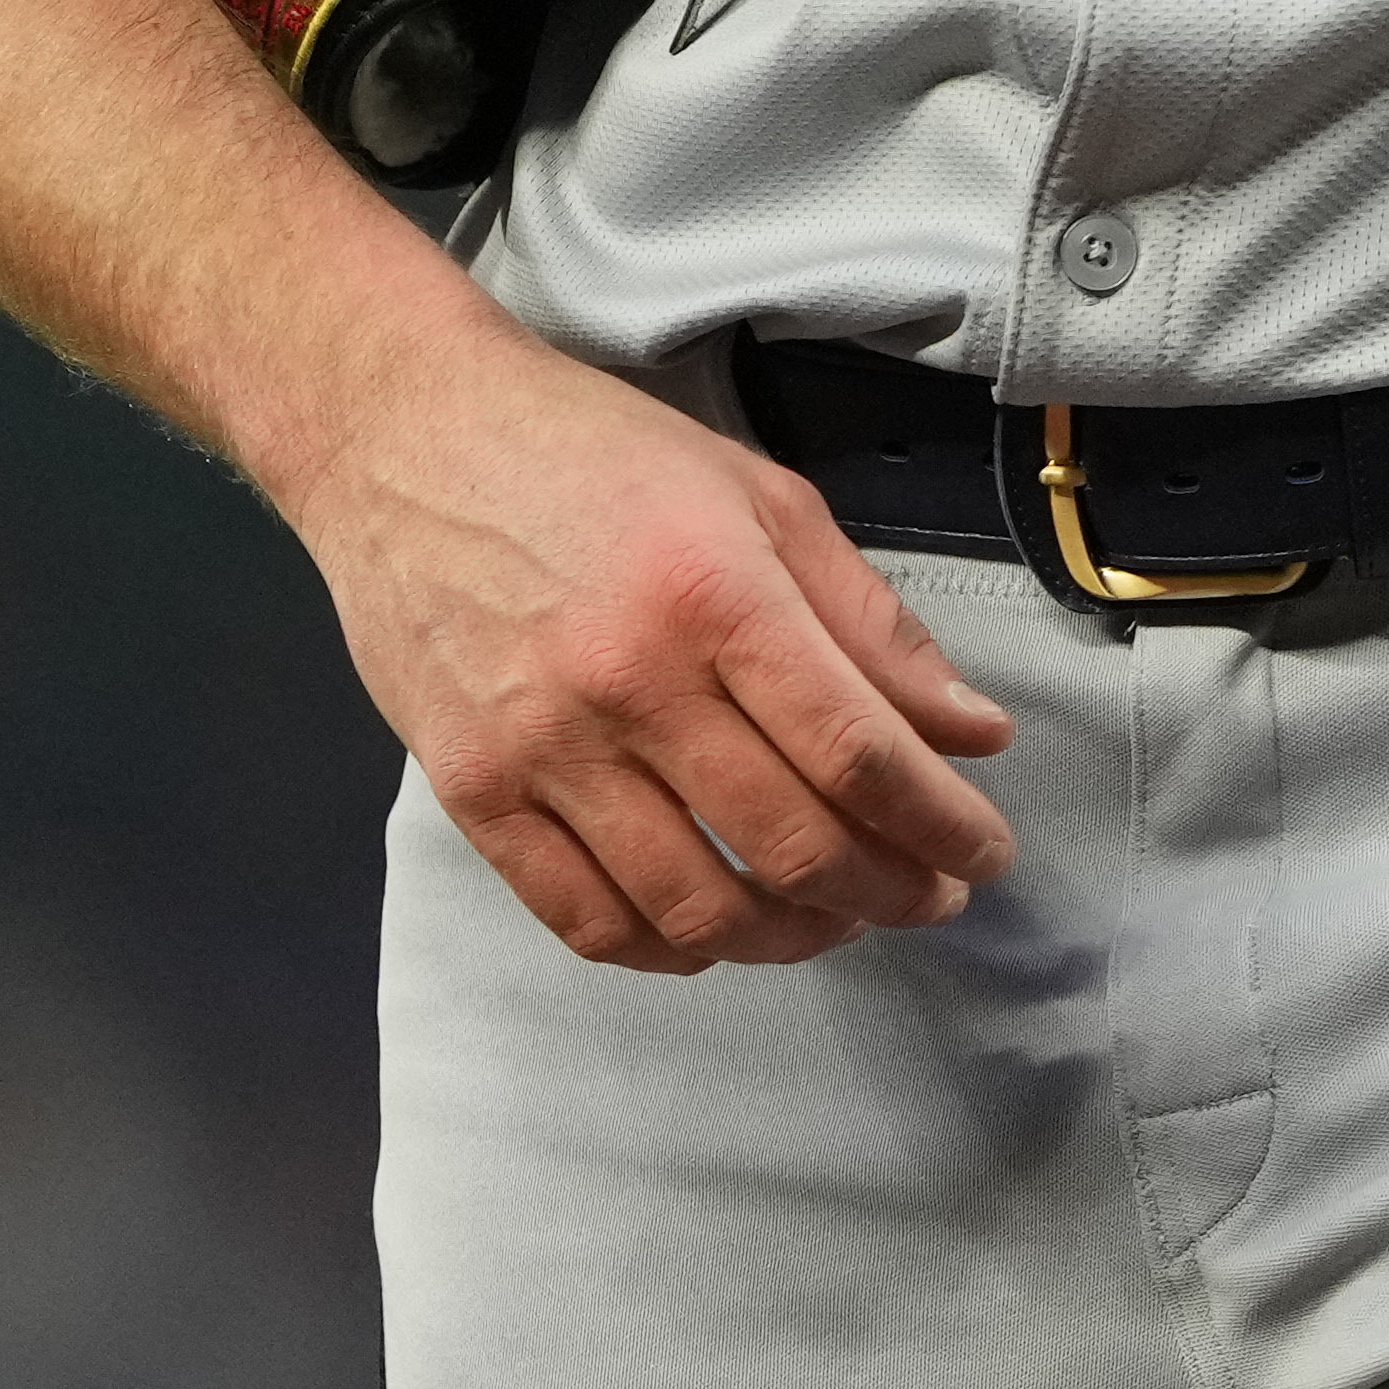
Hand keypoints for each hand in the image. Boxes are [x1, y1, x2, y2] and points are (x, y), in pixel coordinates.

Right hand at [262, 316, 1024, 972]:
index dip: (940, 824)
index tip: (983, 855)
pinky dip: (668, 951)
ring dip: (791, 936)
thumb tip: (971, 733)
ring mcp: (542, 747)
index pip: (858, 752)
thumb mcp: (758, 497)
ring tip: (833, 916)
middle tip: (928, 895)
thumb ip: (869, 623)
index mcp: (717, 592)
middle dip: (889, 891)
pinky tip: (715, 930)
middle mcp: (630, 681)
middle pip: (791, 841)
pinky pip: (586, 920)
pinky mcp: (472, 792)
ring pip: (694, 907)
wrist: (404, 437)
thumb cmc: (592, 455)